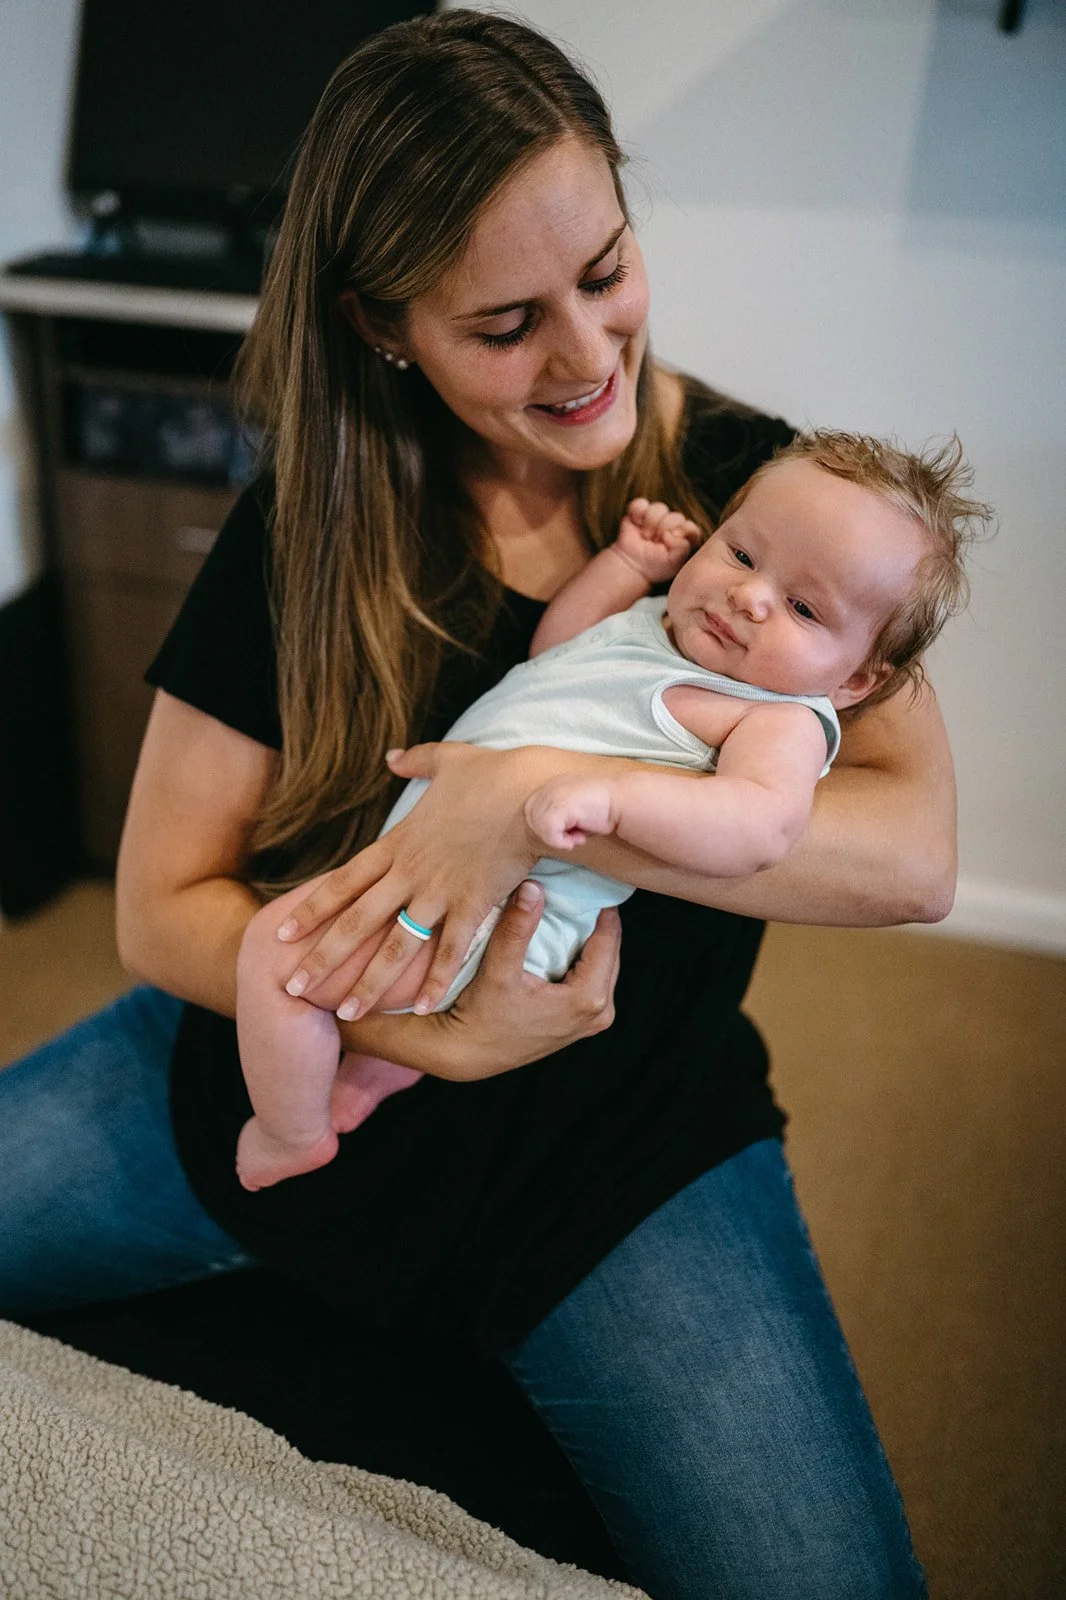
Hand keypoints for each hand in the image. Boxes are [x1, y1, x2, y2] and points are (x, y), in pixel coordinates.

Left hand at [275, 743, 543, 1020]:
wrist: (534, 790)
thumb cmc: (494, 773)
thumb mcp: (447, 759)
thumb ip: (415, 762)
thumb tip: (391, 756)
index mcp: (397, 843)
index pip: (342, 883)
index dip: (311, 909)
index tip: (283, 934)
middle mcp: (410, 872)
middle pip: (356, 922)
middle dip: (323, 958)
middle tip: (294, 987)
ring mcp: (440, 891)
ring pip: (395, 947)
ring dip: (369, 983)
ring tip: (347, 1014)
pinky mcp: (474, 904)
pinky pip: (450, 951)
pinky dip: (435, 981)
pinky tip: (419, 1009)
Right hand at [344, 880, 621, 1079]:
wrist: (469, 1053)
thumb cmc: (481, 1014)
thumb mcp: (498, 969)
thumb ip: (517, 928)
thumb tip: (534, 886)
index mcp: (588, 998)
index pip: (609, 937)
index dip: (599, 904)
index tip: (588, 877)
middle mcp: (600, 1011)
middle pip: (610, 950)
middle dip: (595, 920)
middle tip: (578, 886)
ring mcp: (593, 1020)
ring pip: (603, 964)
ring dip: (588, 938)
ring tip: (569, 907)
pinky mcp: (582, 1022)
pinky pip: (592, 978)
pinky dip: (581, 957)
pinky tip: (563, 937)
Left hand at [525, 775, 618, 848]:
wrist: (623, 801)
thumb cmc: (604, 810)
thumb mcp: (575, 811)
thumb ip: (559, 817)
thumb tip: (550, 834)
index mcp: (553, 785)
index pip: (531, 808)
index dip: (545, 824)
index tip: (568, 829)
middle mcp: (550, 786)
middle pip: (531, 816)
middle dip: (549, 830)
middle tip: (572, 835)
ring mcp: (554, 794)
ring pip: (539, 826)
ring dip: (557, 837)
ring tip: (578, 836)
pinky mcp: (560, 805)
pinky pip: (549, 832)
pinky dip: (562, 841)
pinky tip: (580, 838)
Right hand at [613, 498, 700, 584]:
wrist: (632, 566)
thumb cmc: (654, 567)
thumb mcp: (674, 563)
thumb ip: (683, 548)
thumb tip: (675, 533)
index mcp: (683, 537)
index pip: (690, 527)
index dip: (684, 530)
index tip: (672, 538)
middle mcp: (671, 526)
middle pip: (676, 516)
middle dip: (664, 529)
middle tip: (655, 542)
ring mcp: (655, 518)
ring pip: (659, 508)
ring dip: (651, 522)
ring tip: (646, 536)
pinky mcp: (638, 514)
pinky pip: (640, 503)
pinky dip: (637, 511)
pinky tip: (636, 523)